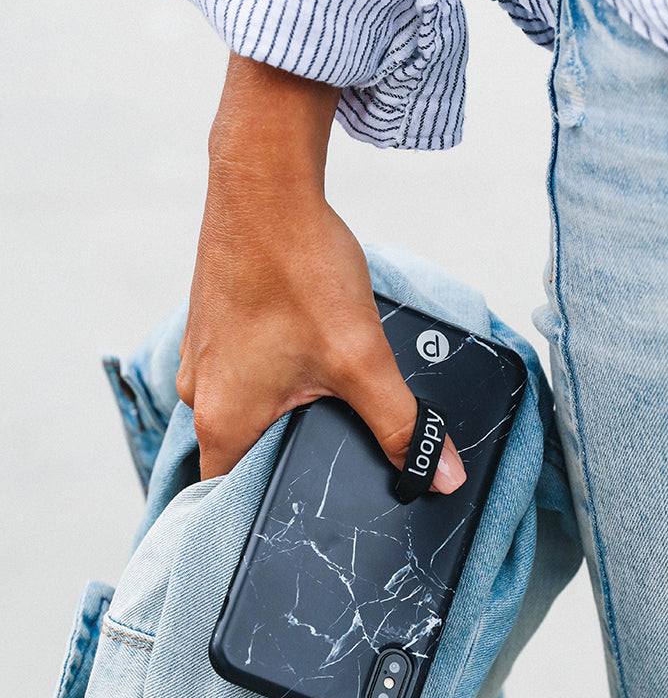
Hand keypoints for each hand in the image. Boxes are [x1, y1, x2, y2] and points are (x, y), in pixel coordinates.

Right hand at [176, 55, 466, 494]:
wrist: (265, 185)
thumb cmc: (298, 268)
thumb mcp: (362, 360)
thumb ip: (401, 425)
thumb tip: (439, 475)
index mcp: (222, 418)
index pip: (230, 497)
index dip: (267, 511)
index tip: (305, 511)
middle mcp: (198, 394)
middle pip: (241, 455)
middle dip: (287, 456)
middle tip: (332, 452)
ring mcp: (200, 359)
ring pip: (242, 411)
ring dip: (281, 412)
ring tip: (322, 398)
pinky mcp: (211, 330)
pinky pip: (239, 374)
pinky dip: (269, 377)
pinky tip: (302, 355)